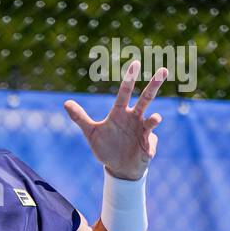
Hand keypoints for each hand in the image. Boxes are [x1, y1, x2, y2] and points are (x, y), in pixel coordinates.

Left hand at [64, 60, 165, 180]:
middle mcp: (134, 117)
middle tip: (163, 70)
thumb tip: (65, 102)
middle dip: (154, 85)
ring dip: (155, 118)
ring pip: (153, 119)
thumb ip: (80, 118)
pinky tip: (146, 152)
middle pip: (145, 98)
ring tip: (156, 119)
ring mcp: (142, 130)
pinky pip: (151, 143)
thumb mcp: (91, 133)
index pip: (124, 93)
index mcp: (120, 112)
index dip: (129, 79)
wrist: (118, 167)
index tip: (136, 63)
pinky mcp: (148, 144)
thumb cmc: (106, 147)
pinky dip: (150, 146)